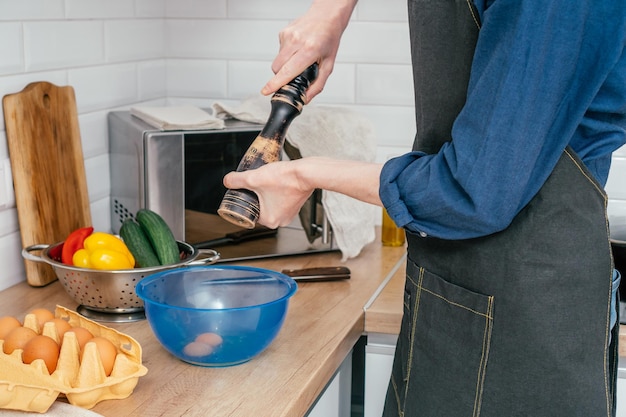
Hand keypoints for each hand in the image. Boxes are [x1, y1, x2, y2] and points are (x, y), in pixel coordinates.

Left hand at [223, 157, 383, 228]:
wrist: (306, 173)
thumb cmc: (286, 179)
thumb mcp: (254, 178)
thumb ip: (237, 180)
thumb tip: (227, 181)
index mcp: (270, 220)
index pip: (250, 212)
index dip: (247, 199)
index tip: (247, 190)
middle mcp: (281, 221)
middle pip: (260, 208)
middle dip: (257, 196)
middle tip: (256, 184)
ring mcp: (289, 214)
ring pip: (270, 204)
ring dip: (267, 194)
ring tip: (267, 183)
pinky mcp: (295, 206)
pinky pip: (280, 201)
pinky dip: (277, 193)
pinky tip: (277, 183)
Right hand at [261, 0, 356, 101]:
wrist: (326, 17)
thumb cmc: (328, 39)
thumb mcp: (328, 65)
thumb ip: (318, 85)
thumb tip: (305, 99)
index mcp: (310, 50)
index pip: (288, 71)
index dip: (275, 83)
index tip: (266, 91)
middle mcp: (297, 41)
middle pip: (278, 68)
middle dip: (282, 76)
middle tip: (295, 74)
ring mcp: (288, 35)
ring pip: (277, 60)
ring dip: (285, 64)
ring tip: (299, 57)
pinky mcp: (283, 32)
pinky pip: (279, 51)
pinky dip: (286, 54)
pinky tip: (297, 48)